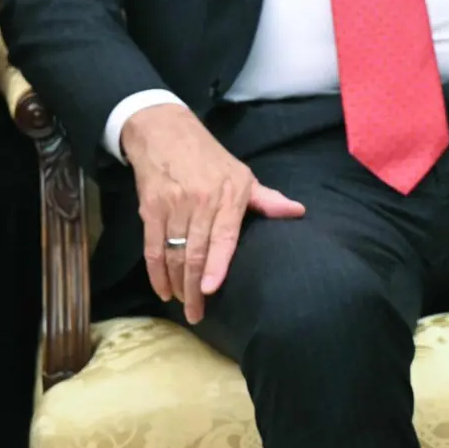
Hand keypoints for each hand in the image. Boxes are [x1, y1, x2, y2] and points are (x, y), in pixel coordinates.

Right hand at [121, 104, 303, 322]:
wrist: (166, 134)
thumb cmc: (211, 159)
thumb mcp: (243, 175)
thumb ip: (267, 200)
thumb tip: (299, 212)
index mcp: (229, 195)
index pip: (224, 236)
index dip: (217, 264)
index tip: (211, 289)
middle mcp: (201, 201)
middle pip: (196, 251)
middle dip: (194, 288)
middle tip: (197, 313)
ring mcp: (173, 205)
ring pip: (173, 252)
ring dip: (175, 283)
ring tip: (183, 304)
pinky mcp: (150, 209)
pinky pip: (151, 246)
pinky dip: (155, 271)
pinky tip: (163, 289)